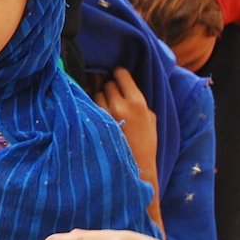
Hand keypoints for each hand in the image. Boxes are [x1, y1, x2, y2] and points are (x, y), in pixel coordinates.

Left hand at [93, 68, 159, 186]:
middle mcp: (120, 105)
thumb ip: (137, 100)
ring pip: (96, 93)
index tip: (116, 75)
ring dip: (100, 97)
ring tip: (107, 108)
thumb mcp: (150, 118)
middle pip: (107, 84)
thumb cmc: (146, 142)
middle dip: (109, 87)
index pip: (120, 74)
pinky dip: (93, 107)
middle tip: (113, 96)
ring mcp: (104, 114)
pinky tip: (97, 113)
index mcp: (137, 102)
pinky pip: (90, 106)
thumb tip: (123, 85)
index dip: (117, 73)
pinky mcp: (94, 122)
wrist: (137, 166)